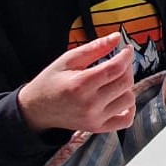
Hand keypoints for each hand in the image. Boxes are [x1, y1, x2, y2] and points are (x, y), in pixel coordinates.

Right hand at [18, 32, 136, 133]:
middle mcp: (89, 103)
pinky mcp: (97, 128)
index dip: (126, 56)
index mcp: (80, 84)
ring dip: (126, 87)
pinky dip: (129, 108)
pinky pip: (126, 120)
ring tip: (114, 81)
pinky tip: (119, 98)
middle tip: (119, 62)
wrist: (36, 109)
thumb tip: (116, 37)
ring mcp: (94, 118)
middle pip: (125, 83)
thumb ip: (94, 48)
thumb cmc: (51, 81)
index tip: (127, 49)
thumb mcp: (68, 59)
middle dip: (127, 68)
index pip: (116, 68)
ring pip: (129, 99)